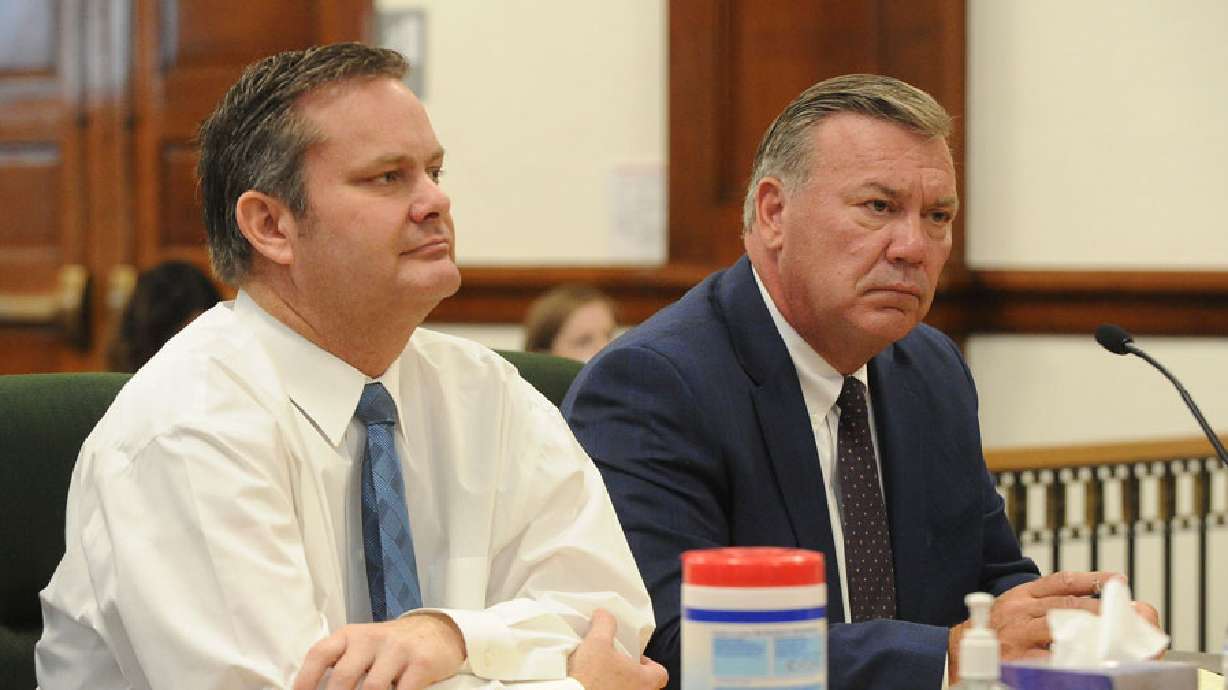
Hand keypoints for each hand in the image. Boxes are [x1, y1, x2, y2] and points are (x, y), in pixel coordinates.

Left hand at [293, 612, 465, 689]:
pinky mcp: (421, 662)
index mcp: (350, 635)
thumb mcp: (362, 646)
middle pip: (343, 677)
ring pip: (373, 689)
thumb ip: (342, 663)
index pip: (320, 655)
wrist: (436, 632)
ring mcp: (398, 649)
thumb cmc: (391, 647)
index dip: (305, 680)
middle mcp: (372, 638)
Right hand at [568, 609, 667, 689]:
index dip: (649, 663)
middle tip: (616, 664)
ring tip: (602, 676)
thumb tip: (604, 614)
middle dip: (632, 673)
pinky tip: (594, 686)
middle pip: (645, 684)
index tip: (635, 657)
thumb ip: (605, 624)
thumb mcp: (597, 641)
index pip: (660, 673)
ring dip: (620, 684)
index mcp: (644, 680)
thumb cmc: (590, 677)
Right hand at [948, 571, 1116, 682]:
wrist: (958, 649)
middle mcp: (1019, 610)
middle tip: (1127, 613)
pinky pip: (1048, 656)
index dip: (1091, 579)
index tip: (1117, 580)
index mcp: (1021, 595)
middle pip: (1067, 605)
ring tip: (1114, 636)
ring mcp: (1017, 633)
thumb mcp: (1013, 605)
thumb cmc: (994, 629)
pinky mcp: (1016, 657)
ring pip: (1060, 628)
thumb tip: (1084, 601)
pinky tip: (1087, 657)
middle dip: (1100, 609)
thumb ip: (1041, 602)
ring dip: (1090, 632)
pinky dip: (1069, 657)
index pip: (1061, 581)